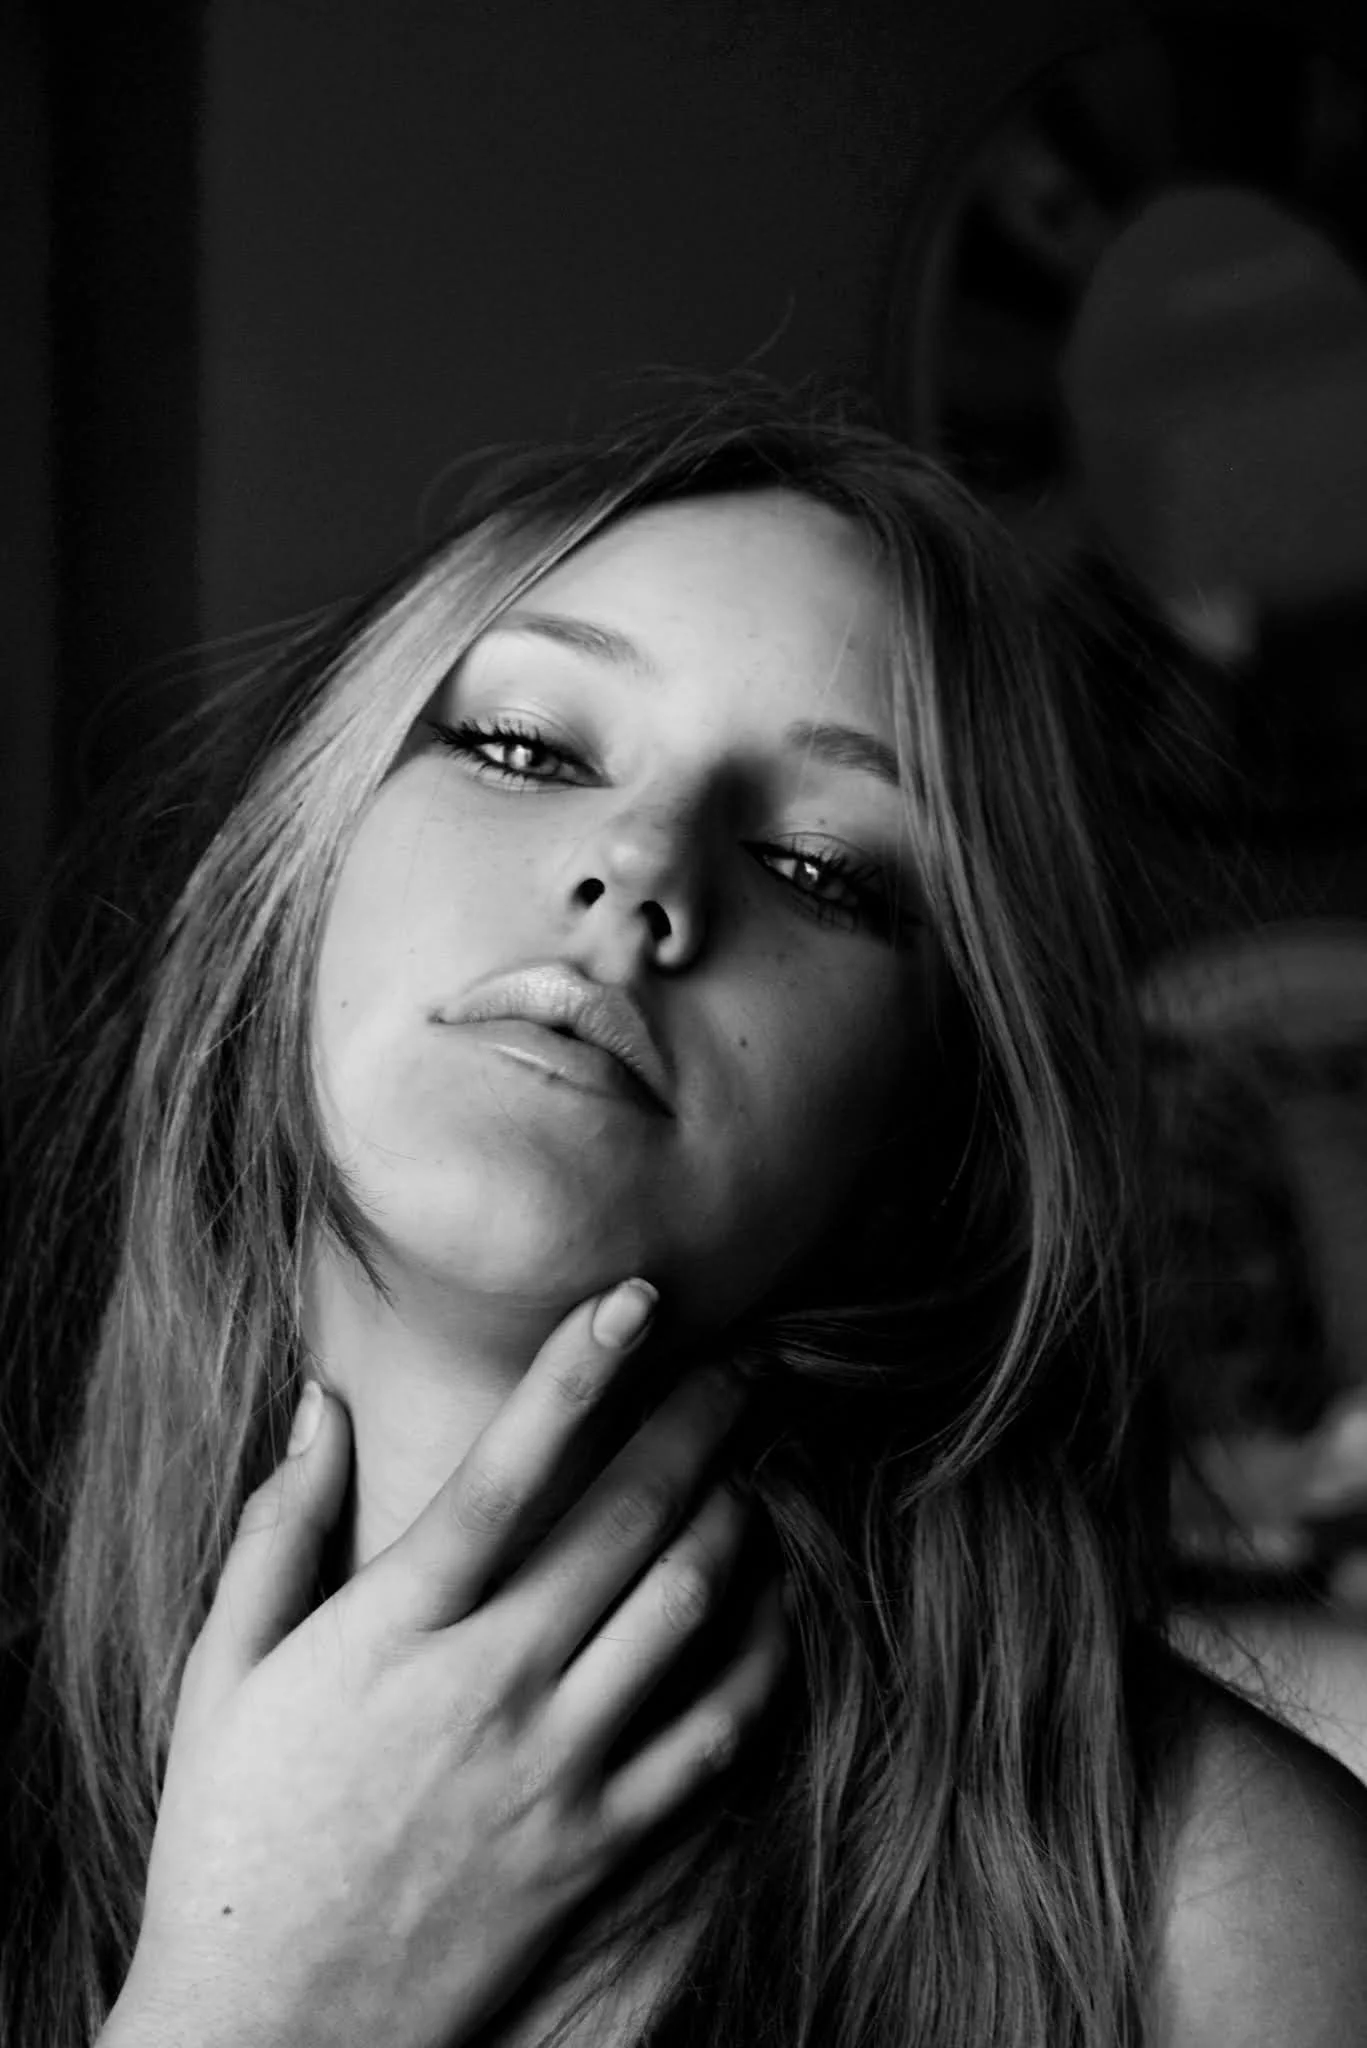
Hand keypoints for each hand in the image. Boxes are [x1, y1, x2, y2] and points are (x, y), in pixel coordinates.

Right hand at [104, 1282, 787, 2047]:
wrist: (270, 2034)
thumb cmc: (234, 1835)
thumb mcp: (224, 1674)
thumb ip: (277, 1530)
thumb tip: (318, 1402)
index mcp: (394, 1628)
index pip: (507, 1468)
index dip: (580, 1369)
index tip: (638, 1297)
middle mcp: (489, 1684)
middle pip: (627, 1519)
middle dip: (700, 1422)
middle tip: (747, 1364)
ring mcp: (556, 1769)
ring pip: (688, 1610)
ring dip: (739, 1524)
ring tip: (758, 1475)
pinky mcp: (602, 1849)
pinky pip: (714, 1734)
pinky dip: (758, 1659)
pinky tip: (769, 1615)